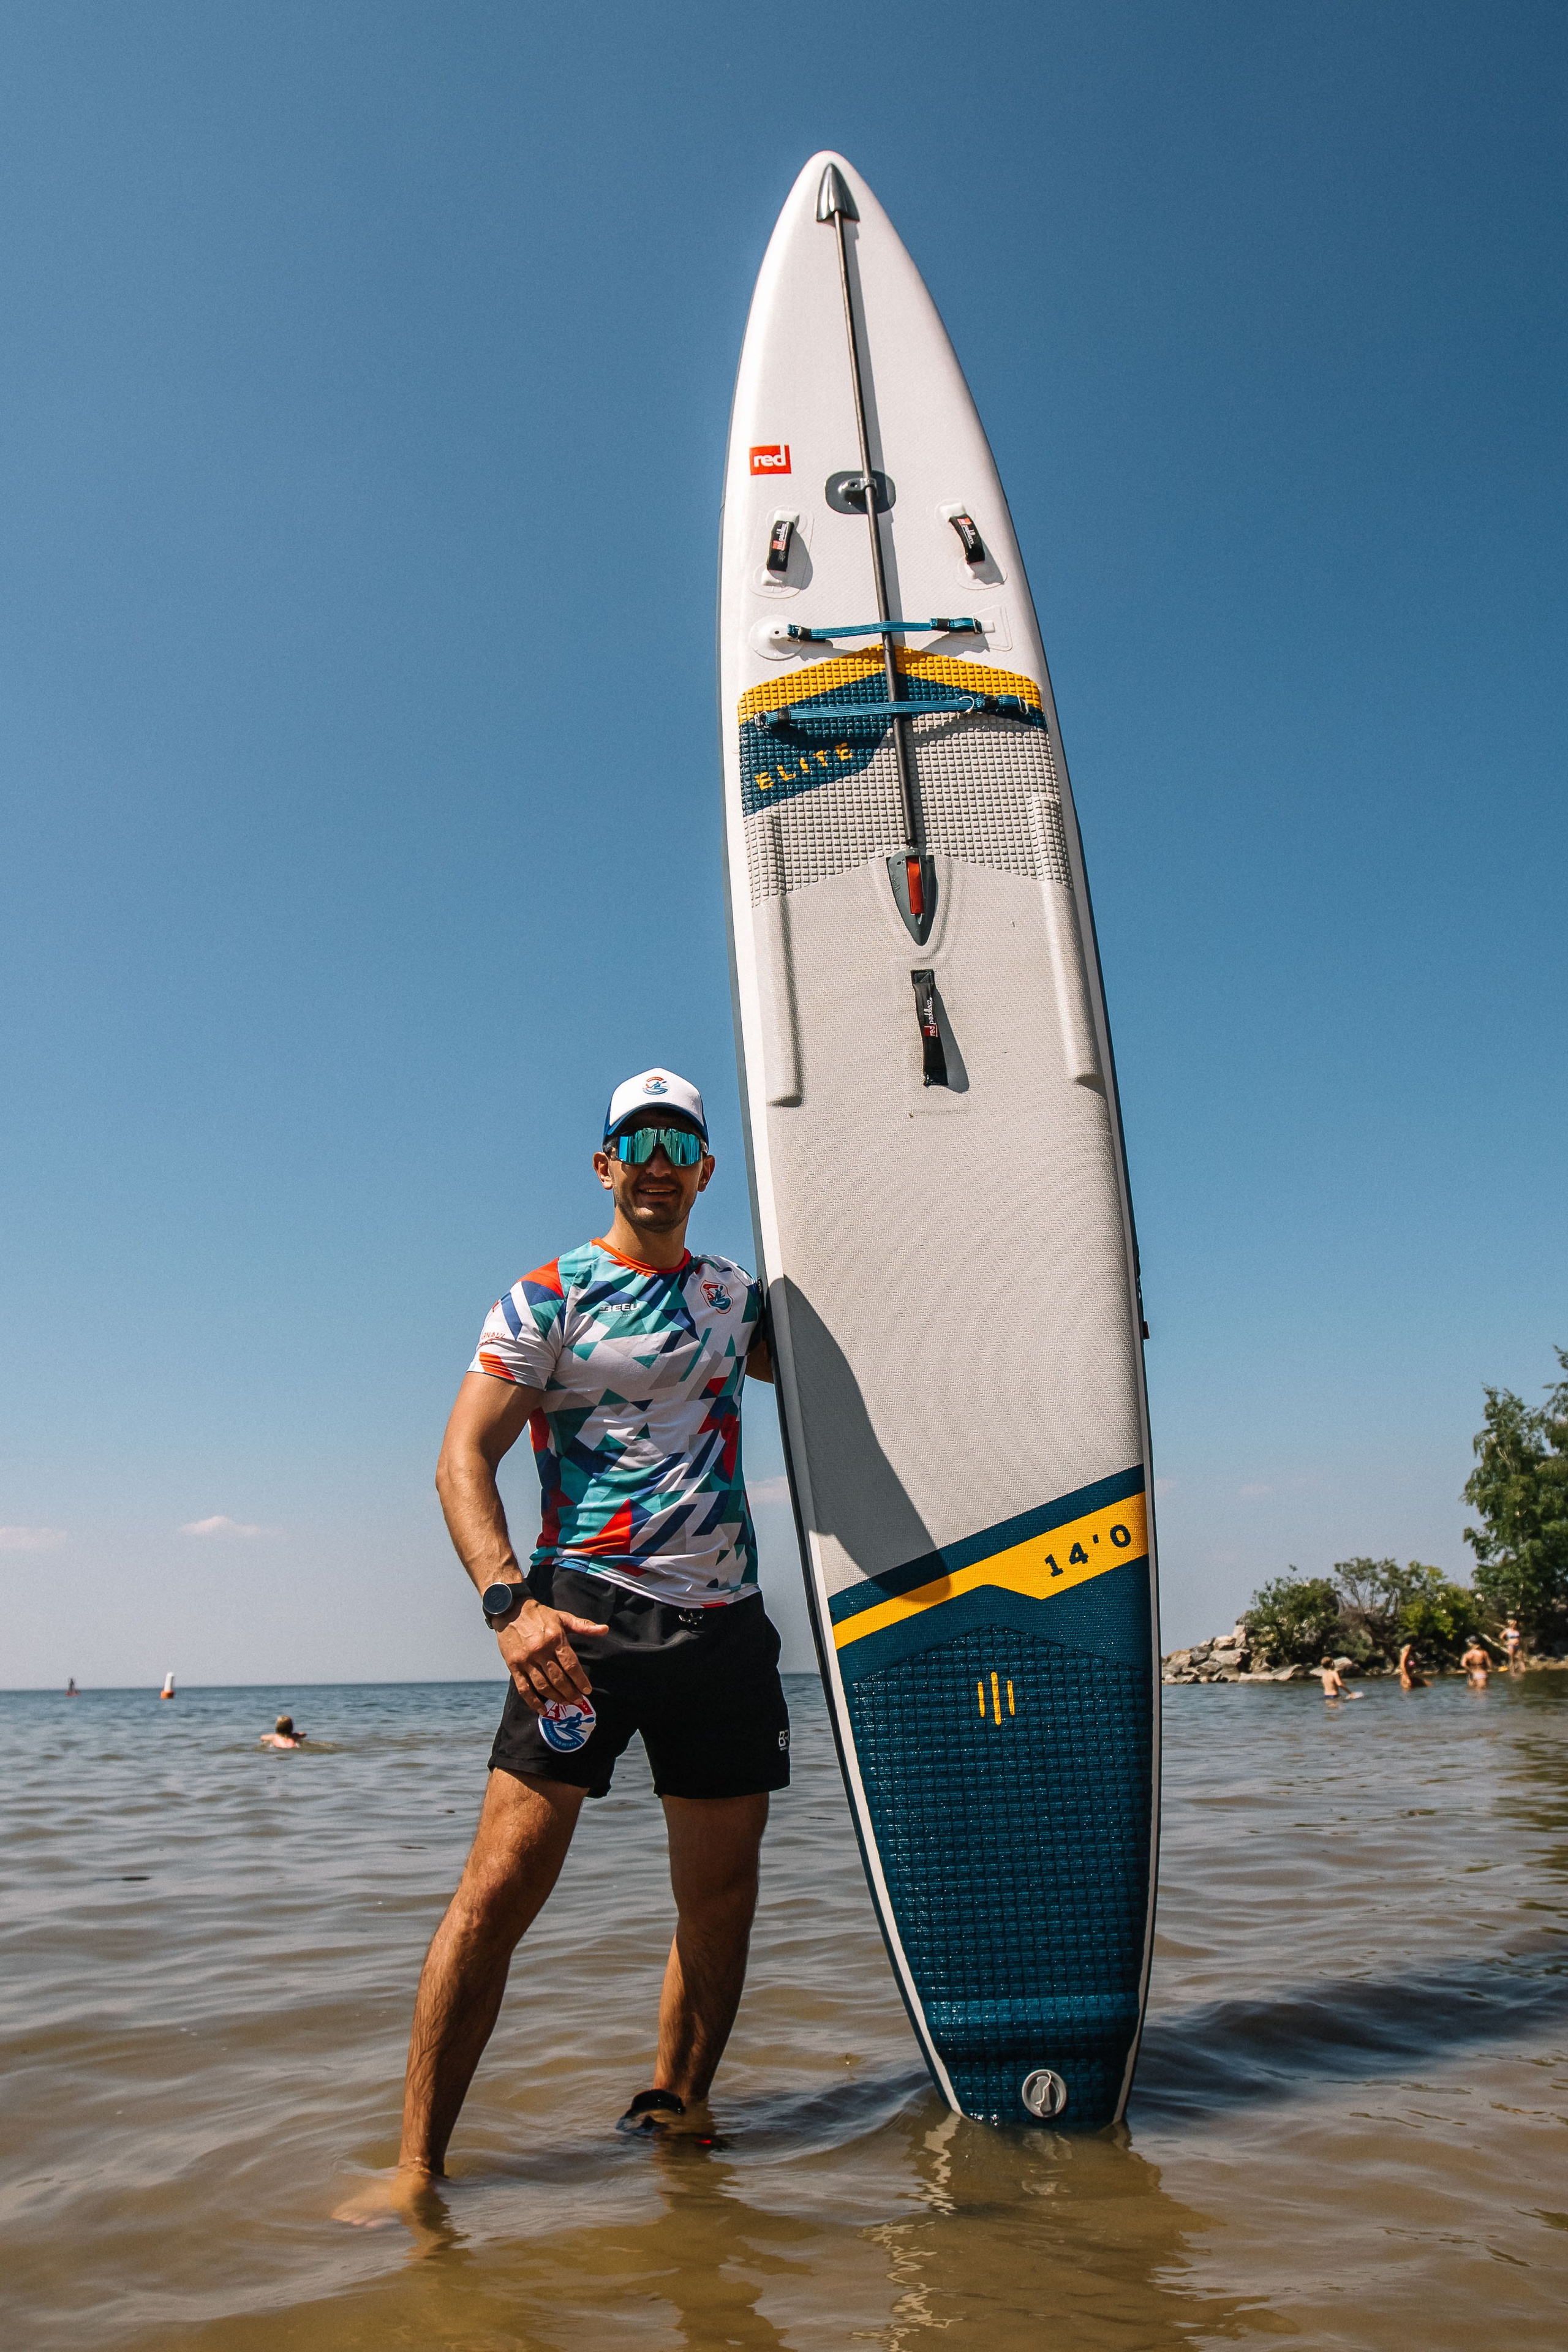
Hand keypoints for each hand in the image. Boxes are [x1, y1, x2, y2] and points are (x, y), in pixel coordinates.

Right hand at [497, 1596, 607, 1713]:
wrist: (510, 1610)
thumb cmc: (539, 1614)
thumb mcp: (563, 1617)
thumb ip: (583, 1626)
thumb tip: (605, 1630)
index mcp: (555, 1639)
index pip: (571, 1665)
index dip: (580, 1680)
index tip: (587, 1690)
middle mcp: (540, 1651)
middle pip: (558, 1679)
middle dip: (570, 1693)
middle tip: (578, 1701)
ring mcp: (526, 1660)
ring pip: (543, 1686)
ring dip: (556, 1698)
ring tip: (565, 1703)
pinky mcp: (513, 1666)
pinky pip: (524, 1688)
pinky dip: (533, 1702)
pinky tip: (542, 1710)